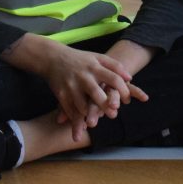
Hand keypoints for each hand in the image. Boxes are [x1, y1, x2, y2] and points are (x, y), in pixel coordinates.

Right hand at [13, 36, 141, 140]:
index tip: (127, 101)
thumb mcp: (97, 58)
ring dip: (89, 115)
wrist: (52, 58)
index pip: (114, 79)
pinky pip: (70, 110)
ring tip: (95, 122)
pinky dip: (75, 119)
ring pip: (81, 105)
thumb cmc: (80, 59)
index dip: (123, 90)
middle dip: (105, 105)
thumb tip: (130, 78)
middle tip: (114, 114)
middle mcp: (83, 77)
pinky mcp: (60, 94)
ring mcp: (71, 86)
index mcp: (95, 67)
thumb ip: (115, 66)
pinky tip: (82, 126)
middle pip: (97, 94)